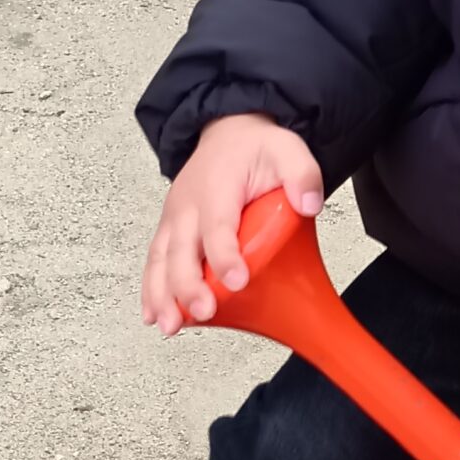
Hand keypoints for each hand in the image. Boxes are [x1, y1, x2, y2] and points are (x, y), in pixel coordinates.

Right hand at [142, 113, 322, 336]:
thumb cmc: (255, 148)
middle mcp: (189, 206)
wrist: (228, 133)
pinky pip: (155, 262)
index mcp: (218, 188)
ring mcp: (176, 220)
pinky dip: (151, 290)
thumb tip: (308, 202)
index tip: (236, 281)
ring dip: (163, 295)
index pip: (218, 226)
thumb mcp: (288, 149)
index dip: (225, 256)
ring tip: (170, 325)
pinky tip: (154, 316)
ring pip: (161, 261)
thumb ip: (302, 174)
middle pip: (182, 250)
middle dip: (188, 285)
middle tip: (203, 312)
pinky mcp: (170, 232)